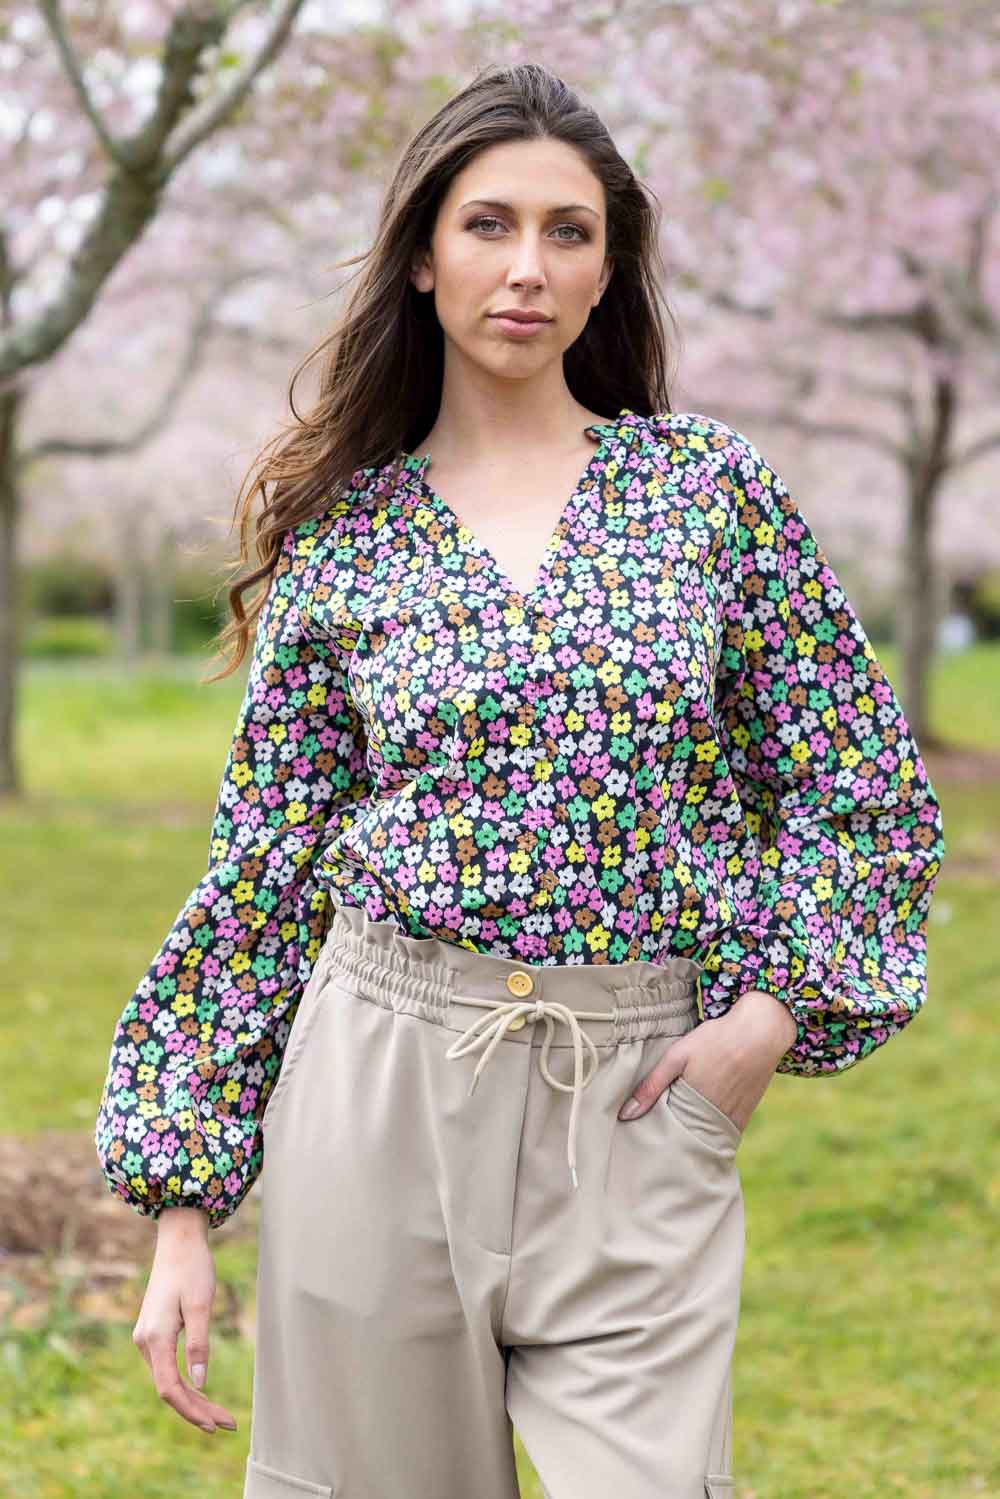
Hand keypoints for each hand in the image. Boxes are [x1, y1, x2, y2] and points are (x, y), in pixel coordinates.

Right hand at [131, 1206, 237, 1435]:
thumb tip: (200, 1384)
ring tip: (221, 1415)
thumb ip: (199, 1344)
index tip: (215, 1425)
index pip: (169, 1388)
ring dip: (193, 1399)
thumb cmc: (193, 1268)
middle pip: (169, 1389)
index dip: (191, 1411)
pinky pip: (167, 1368)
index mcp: (154, 1338)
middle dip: (197, 1409)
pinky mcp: (154, 1333)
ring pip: (168, 1380)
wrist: (178, 1241)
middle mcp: (145, 1342)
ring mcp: (147, 1338)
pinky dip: (185, 1383)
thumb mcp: (201, 1304)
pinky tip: (201, 1393)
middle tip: (229, 1424)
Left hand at [617, 988, 796, 1131]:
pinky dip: (708, 1133)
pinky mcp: (743, 1118)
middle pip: (684, 1141)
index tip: (642, 1134)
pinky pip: (721, 1135)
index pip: (666, 1135)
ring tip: (675, 1130)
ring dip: (690, 1137)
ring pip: (703, 1140)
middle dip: (670, 1140)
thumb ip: (651, 1086)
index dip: (653, 1134)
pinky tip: (697, 1124)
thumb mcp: (678, 1056)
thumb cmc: (716, 1039)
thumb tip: (625, 1115)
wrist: (761, 1032)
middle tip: (656, 1136)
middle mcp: (712, 1120)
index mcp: (692, 1106)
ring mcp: (731, 1122)